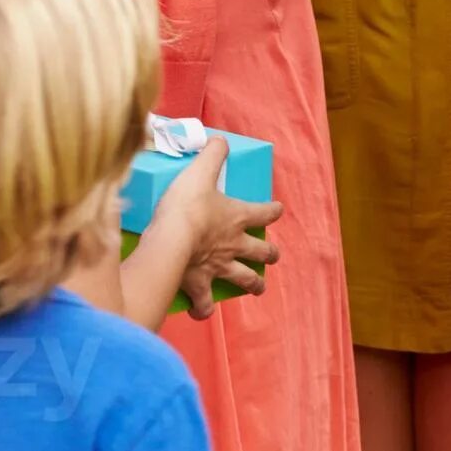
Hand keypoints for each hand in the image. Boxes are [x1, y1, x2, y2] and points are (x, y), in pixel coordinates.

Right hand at [148, 138, 282, 320]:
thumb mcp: (200, 171)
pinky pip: (205, 302)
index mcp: (237, 217)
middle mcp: (234, 245)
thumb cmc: (187, 205)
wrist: (171, 239)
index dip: (272, 210)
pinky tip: (201, 310)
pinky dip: (204, 308)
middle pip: (261, 253)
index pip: (263, 212)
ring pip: (244, 279)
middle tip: (272, 256)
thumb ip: (212, 154)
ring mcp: (219, 267)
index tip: (278, 209)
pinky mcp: (200, 285)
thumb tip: (220, 139)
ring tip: (257, 288)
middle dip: (269, 255)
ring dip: (252, 284)